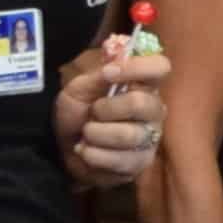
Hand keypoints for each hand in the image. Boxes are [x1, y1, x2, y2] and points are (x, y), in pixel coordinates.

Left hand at [56, 32, 172, 188]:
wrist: (62, 148)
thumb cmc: (76, 113)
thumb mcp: (80, 88)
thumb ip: (101, 74)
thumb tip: (118, 58)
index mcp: (142, 86)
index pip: (160, 67)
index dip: (137, 68)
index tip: (109, 74)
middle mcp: (154, 111)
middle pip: (141, 103)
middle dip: (106, 108)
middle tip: (92, 113)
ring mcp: (150, 139)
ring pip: (128, 134)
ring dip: (96, 133)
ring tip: (86, 134)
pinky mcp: (140, 164)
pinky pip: (119, 159)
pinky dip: (92, 154)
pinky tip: (87, 151)